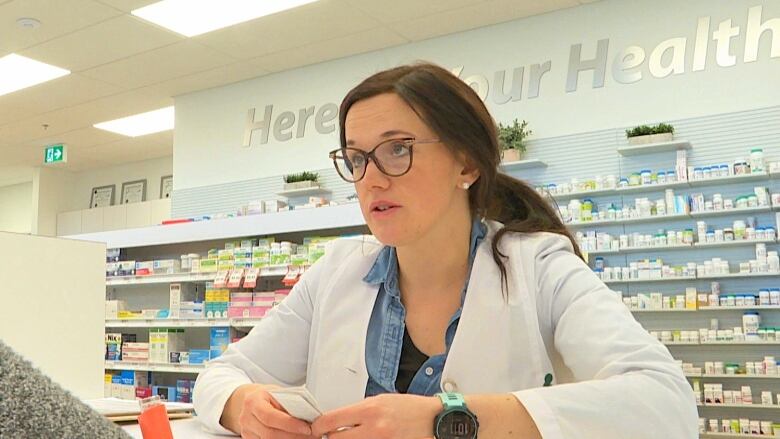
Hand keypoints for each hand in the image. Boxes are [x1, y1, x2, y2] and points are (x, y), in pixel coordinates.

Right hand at [237, 385, 315, 438]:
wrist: (252, 401)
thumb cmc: (267, 396)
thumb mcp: (278, 393)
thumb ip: (289, 403)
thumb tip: (308, 415)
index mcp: (253, 401)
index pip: (270, 416)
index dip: (289, 424)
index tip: (306, 428)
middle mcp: (246, 418)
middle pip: (269, 434)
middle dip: (293, 437)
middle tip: (311, 436)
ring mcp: (246, 431)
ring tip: (306, 438)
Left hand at [311, 393, 440, 438]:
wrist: (434, 420)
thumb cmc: (410, 408)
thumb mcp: (381, 400)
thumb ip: (359, 411)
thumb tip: (338, 420)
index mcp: (369, 410)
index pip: (331, 420)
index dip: (318, 426)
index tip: (317, 427)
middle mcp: (373, 428)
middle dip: (331, 438)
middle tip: (331, 435)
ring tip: (350, 436)